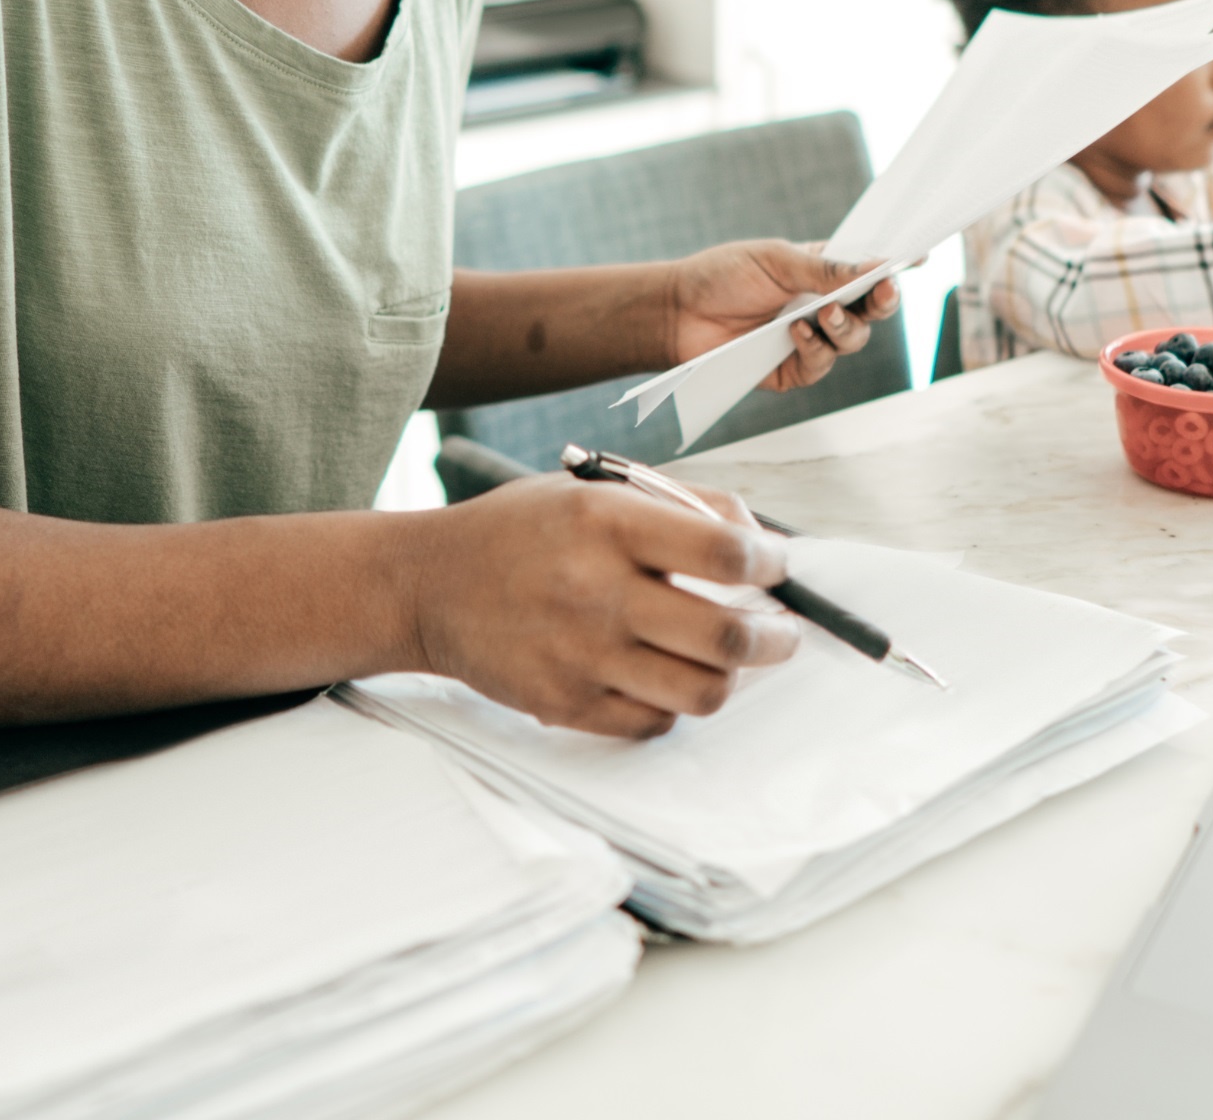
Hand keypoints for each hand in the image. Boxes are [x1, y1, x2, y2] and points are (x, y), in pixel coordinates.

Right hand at [405, 473, 800, 736]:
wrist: (430, 584)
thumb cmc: (522, 530)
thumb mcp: (594, 488)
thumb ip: (681, 504)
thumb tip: (759, 539)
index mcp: (607, 522)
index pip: (724, 554)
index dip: (771, 564)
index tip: (778, 566)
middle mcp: (597, 591)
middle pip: (727, 637)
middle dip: (776, 637)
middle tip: (782, 629)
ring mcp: (582, 657)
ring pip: (702, 692)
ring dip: (730, 674)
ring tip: (727, 654)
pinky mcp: (566, 705)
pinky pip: (656, 723)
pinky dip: (675, 703)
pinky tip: (666, 674)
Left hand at [666, 238, 900, 392]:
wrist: (677, 312)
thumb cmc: (723, 276)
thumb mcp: (776, 261)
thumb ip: (825, 268)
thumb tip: (876, 264)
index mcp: (822, 271)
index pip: (868, 269)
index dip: (895, 266)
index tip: (917, 258)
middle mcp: (822, 306)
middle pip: (872, 310)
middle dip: (883, 301)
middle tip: (882, 291)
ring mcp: (811, 340)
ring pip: (853, 340)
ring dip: (845, 327)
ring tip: (822, 314)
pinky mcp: (793, 369)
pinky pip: (821, 364)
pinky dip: (815, 348)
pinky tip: (796, 333)